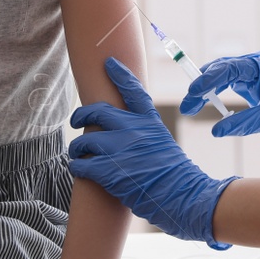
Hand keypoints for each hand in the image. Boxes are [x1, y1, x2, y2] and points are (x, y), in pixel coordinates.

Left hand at [68, 56, 240, 248]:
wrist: (183, 195)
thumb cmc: (175, 175)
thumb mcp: (163, 143)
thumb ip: (144, 134)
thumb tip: (122, 133)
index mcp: (149, 122)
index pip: (133, 91)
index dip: (120, 74)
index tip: (109, 63)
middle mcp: (133, 130)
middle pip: (97, 111)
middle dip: (81, 115)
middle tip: (76, 121)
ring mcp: (120, 149)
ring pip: (85, 140)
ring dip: (77, 148)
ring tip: (77, 155)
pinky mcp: (109, 171)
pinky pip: (81, 163)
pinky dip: (77, 166)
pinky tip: (78, 168)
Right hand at [181, 49, 259, 156]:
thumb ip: (242, 124)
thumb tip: (216, 131)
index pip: (232, 68)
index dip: (210, 79)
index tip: (193, 92)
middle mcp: (259, 63)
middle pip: (222, 69)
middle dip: (202, 86)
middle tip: (187, 105)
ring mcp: (254, 72)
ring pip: (222, 76)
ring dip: (205, 90)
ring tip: (190, 107)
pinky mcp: (251, 82)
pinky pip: (227, 84)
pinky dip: (214, 93)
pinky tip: (203, 103)